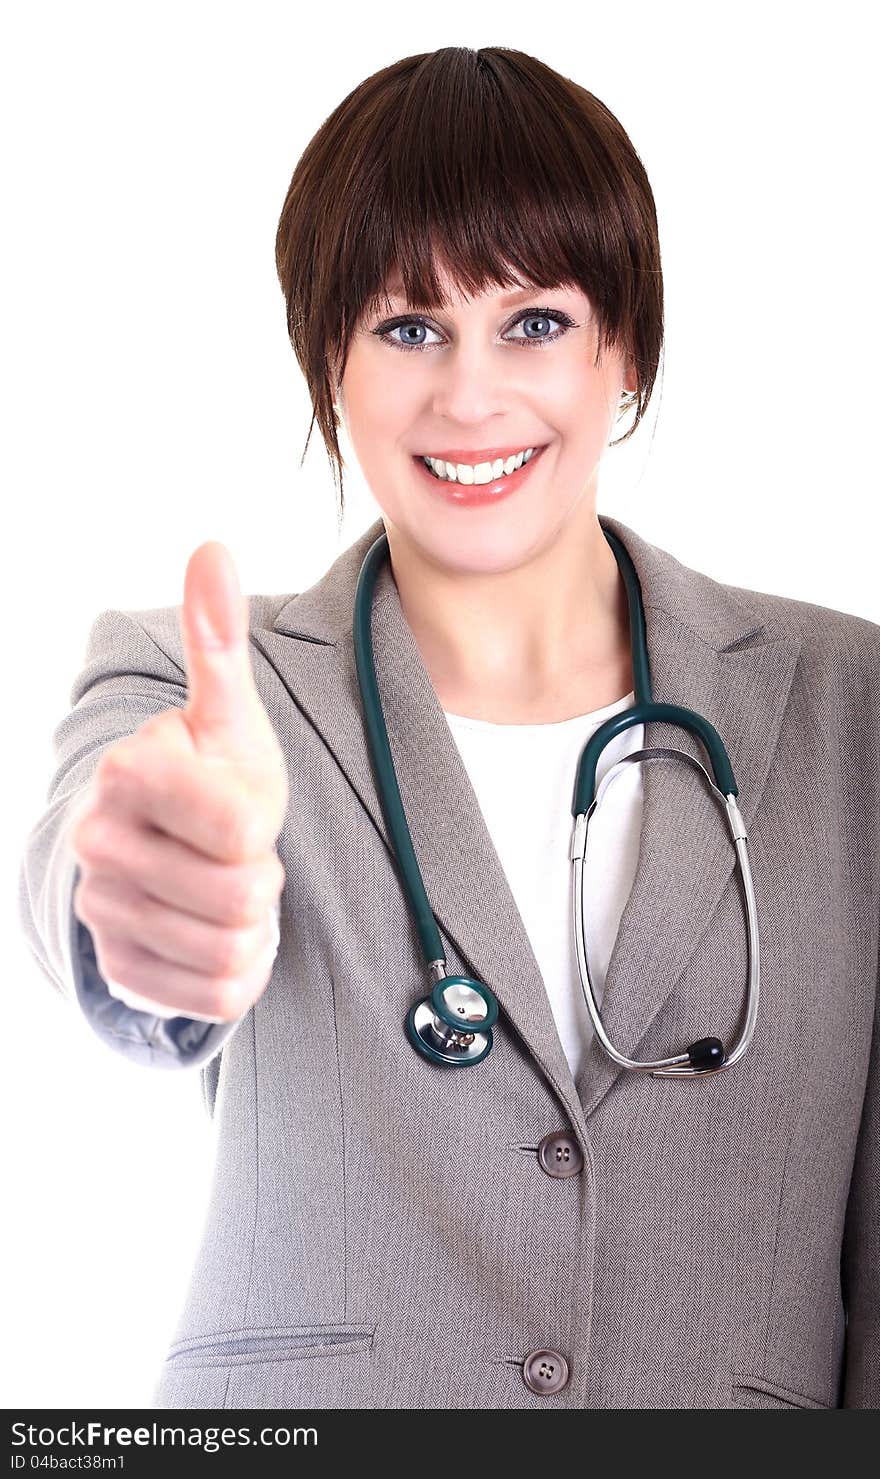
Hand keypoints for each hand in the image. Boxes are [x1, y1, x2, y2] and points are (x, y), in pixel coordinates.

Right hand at [70, 542, 288, 1022]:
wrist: (169, 851)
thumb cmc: (210, 775)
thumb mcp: (228, 715)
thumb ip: (219, 641)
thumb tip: (212, 548)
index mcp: (129, 772)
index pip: (244, 830)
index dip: (263, 824)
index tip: (237, 805)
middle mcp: (98, 844)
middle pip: (242, 896)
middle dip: (260, 878)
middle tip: (235, 854)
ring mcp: (102, 913)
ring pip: (231, 952)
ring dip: (253, 927)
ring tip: (227, 890)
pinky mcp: (119, 972)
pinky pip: (217, 997)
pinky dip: (236, 973)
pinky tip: (214, 935)